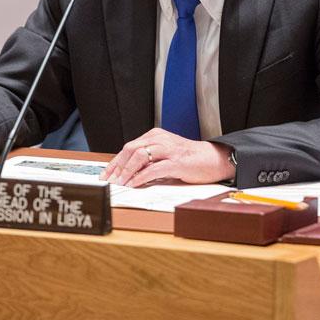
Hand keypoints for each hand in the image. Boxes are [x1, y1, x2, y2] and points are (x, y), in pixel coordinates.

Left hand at [99, 128, 234, 186]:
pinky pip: (154, 169)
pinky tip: (134, 184)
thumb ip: (149, 160)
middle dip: (117, 166)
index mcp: (155, 136)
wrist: (213, 159)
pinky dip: (141, 177)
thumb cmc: (189, 159)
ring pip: (140, 156)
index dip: (115, 162)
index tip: (106, 174)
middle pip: (131, 149)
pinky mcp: (177, 162)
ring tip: (120, 183)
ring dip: (127, 172)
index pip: (129, 147)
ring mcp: (168, 149)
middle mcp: (160, 139)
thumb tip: (128, 174)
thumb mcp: (165, 155)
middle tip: (109, 180)